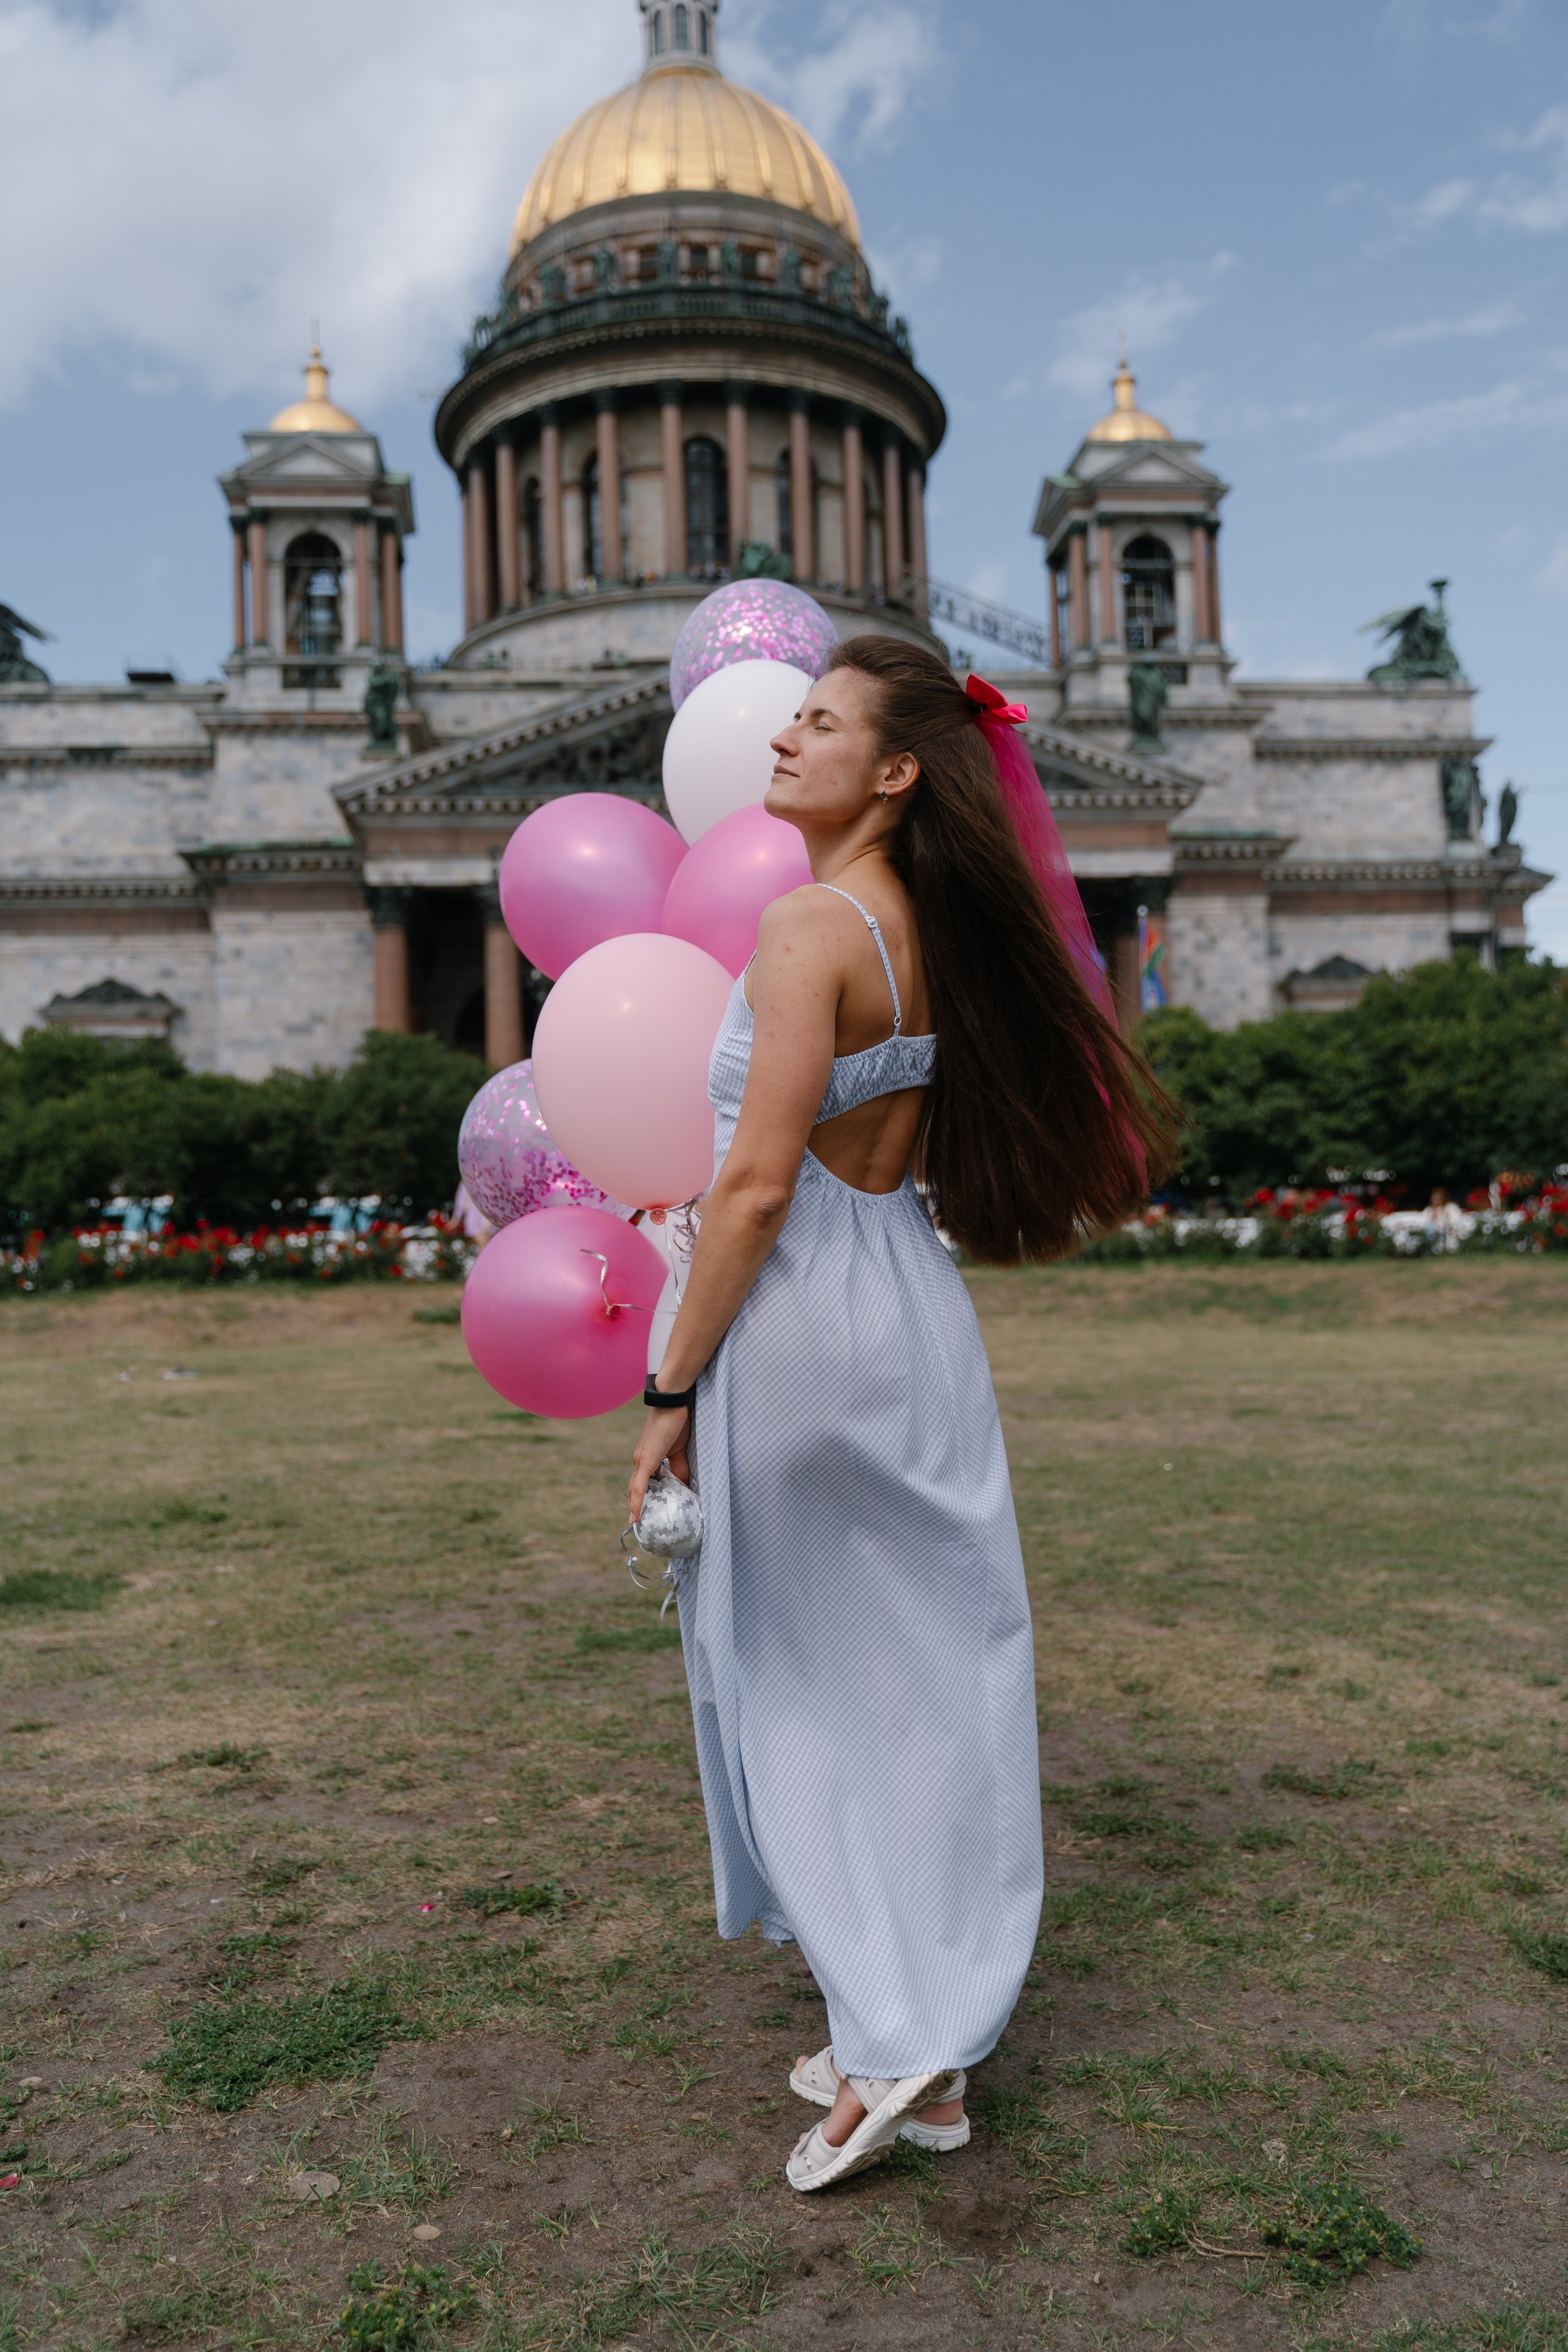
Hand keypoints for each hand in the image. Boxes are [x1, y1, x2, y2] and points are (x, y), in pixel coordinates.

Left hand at [629, 1405, 691, 1523]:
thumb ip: (679, 1468)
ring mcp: (640, 1460)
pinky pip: (639, 1486)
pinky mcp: (645, 1460)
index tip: (644, 1511)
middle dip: (638, 1504)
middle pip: (636, 1487)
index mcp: (646, 1457)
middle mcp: (639, 1459)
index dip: (641, 1496)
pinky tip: (634, 1516)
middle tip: (640, 1522)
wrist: (672, 1403)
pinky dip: (637, 1501)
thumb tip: (684, 1484)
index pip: (642, 1481)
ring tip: (638, 1523)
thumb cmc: (676, 1422)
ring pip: (636, 1489)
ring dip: (638, 1505)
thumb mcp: (679, 1450)